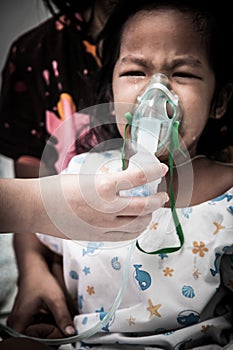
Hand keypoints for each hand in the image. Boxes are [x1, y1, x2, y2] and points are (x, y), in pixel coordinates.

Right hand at [7, 253, 75, 337]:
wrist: (35, 267)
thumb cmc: (40, 279)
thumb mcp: (56, 298)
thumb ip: (63, 317)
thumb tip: (71, 333)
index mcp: (19, 325)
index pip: (36, 343)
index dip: (52, 338)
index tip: (63, 329)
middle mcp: (17, 327)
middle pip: (38, 341)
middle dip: (53, 334)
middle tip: (63, 323)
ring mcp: (21, 324)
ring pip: (40, 336)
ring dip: (52, 329)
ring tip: (57, 315)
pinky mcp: (26, 320)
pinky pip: (39, 329)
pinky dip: (49, 324)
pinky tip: (53, 314)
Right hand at [39, 161, 168, 240]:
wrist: (37, 208)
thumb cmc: (59, 188)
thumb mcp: (88, 178)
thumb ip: (109, 182)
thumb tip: (128, 183)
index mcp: (103, 186)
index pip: (138, 177)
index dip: (154, 171)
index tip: (162, 169)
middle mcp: (107, 208)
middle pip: (144, 206)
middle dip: (158, 201)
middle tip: (163, 196)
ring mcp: (103, 226)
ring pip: (138, 225)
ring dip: (149, 217)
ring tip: (151, 211)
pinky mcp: (98, 238)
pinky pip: (124, 237)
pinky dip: (135, 229)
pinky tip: (136, 224)